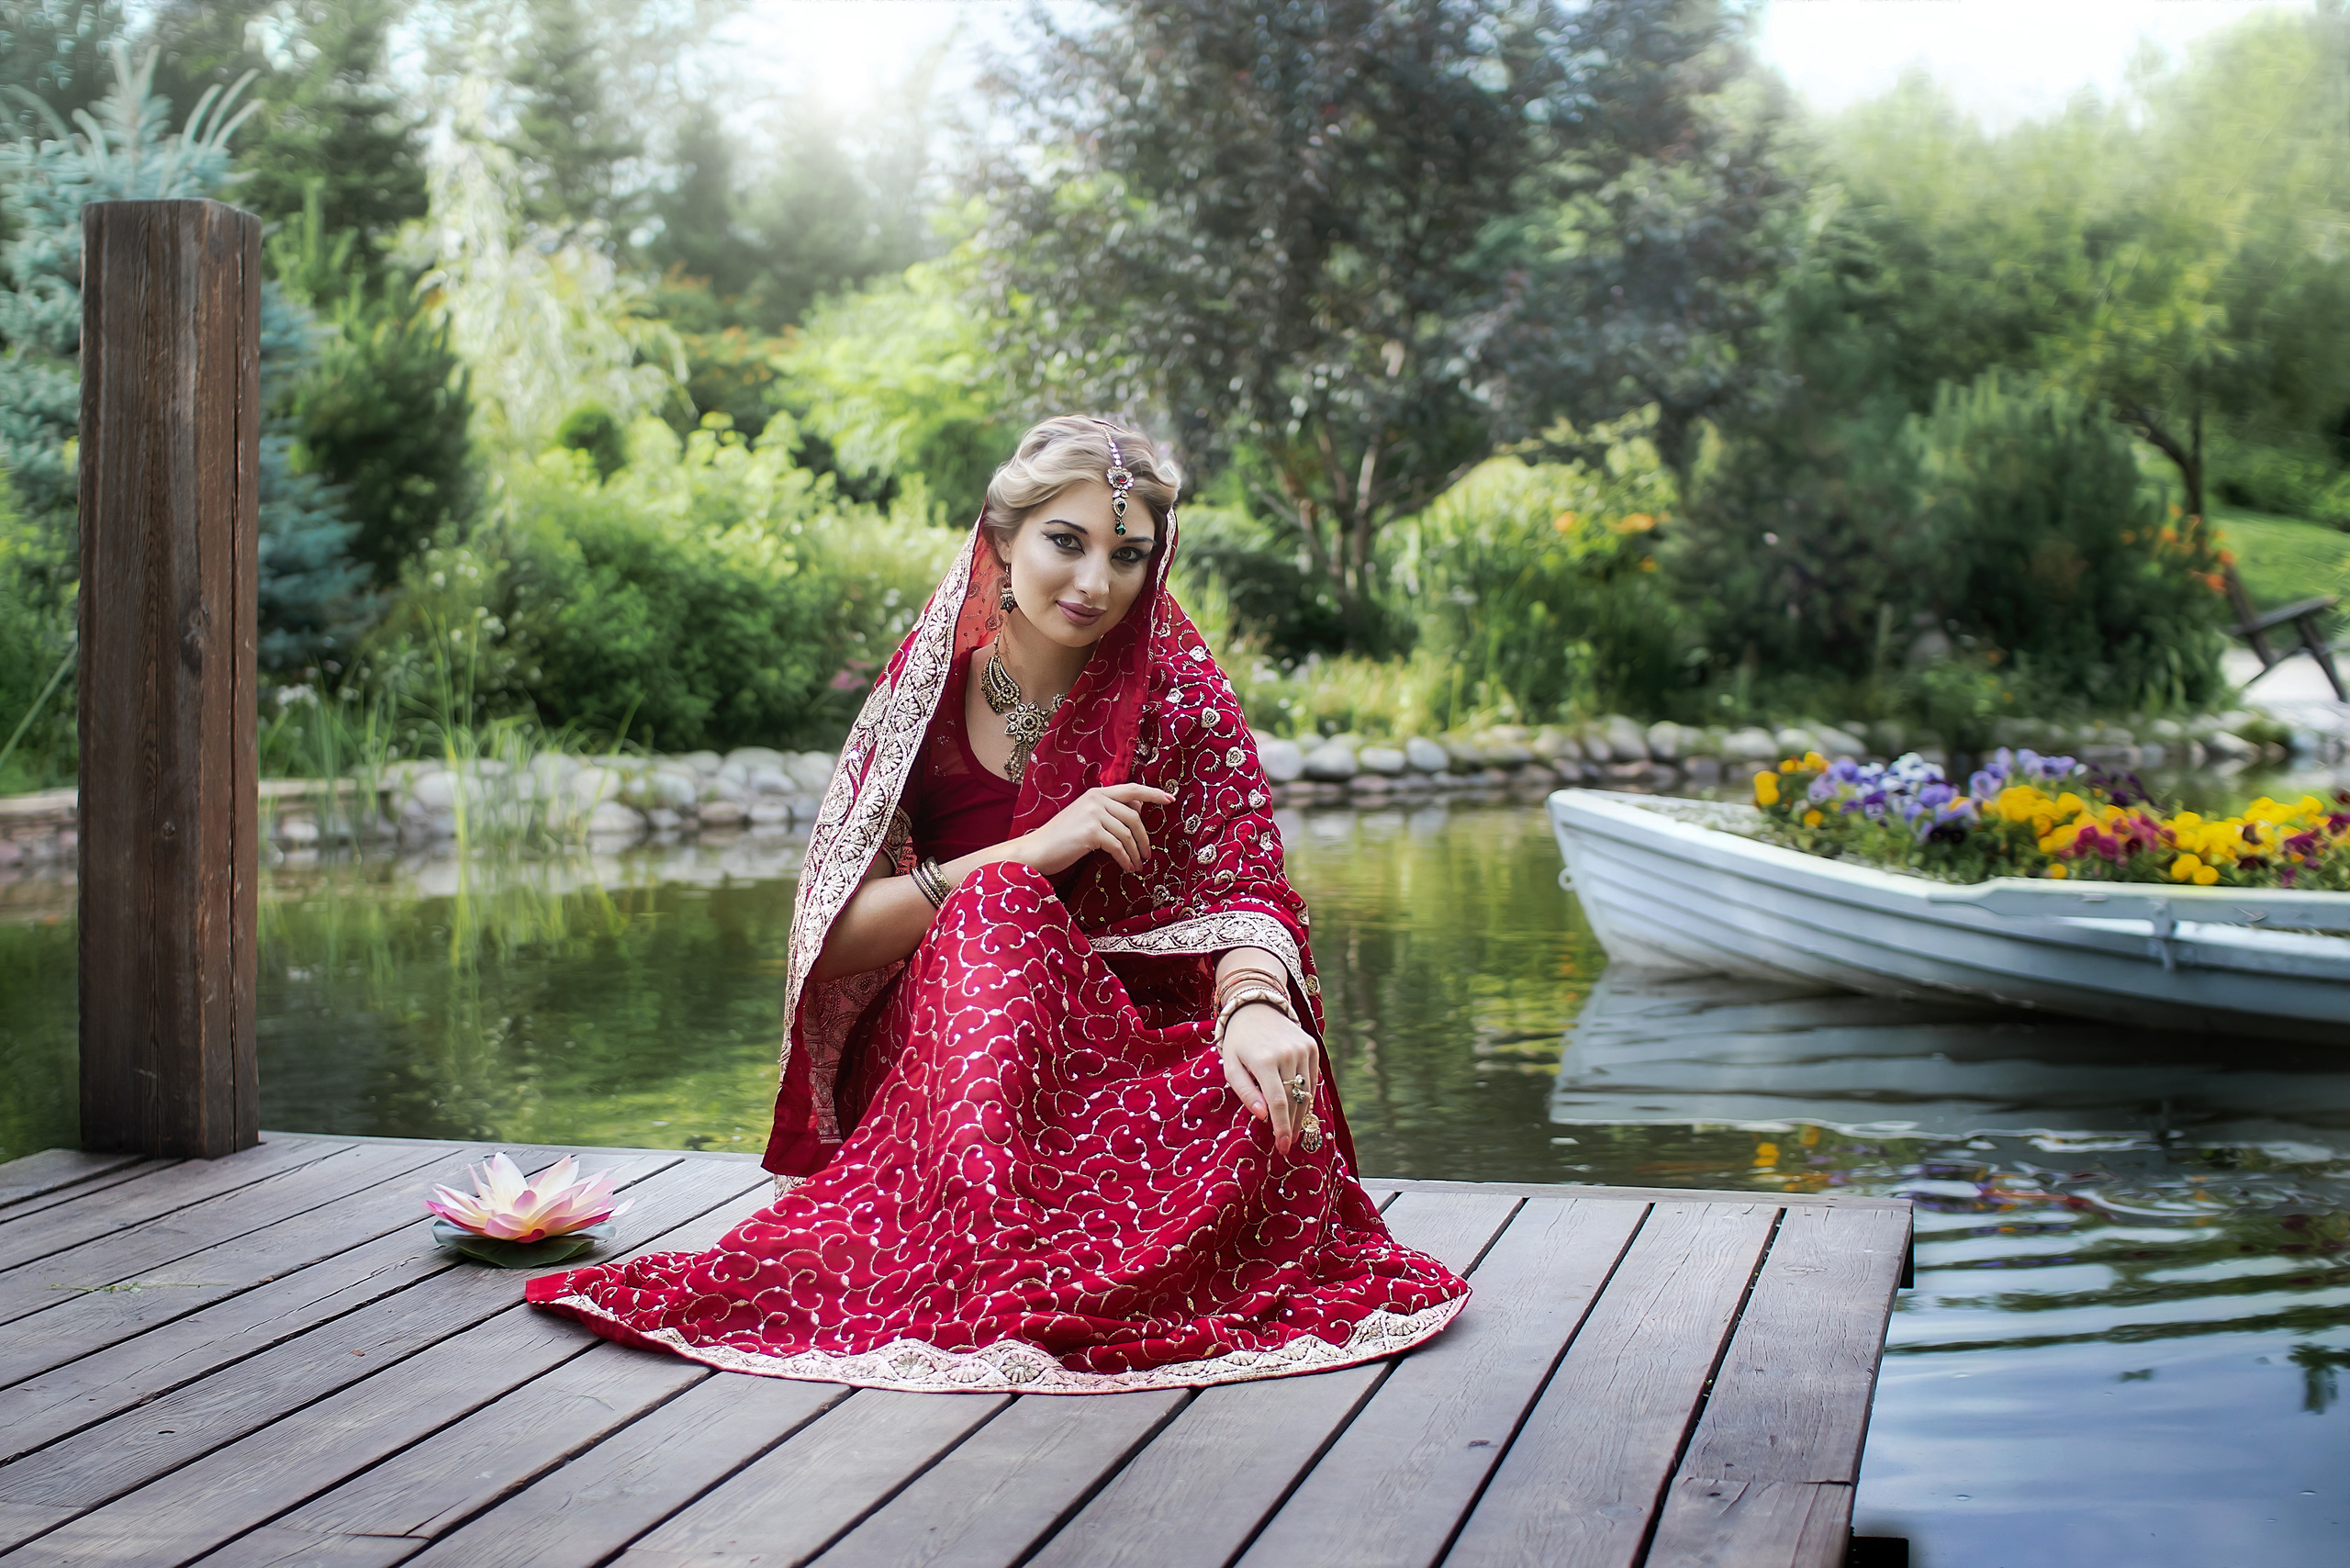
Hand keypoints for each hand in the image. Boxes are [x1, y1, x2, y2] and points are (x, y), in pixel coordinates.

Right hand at [1013, 783, 1173, 875]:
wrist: (1037, 850)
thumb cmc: (1061, 839)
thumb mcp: (1087, 819)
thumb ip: (1109, 812)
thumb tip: (1137, 810)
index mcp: (1096, 793)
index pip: (1131, 789)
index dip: (1153, 793)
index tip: (1170, 799)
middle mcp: (1096, 799)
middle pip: (1134, 817)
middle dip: (1144, 838)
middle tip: (1147, 854)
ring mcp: (1093, 814)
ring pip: (1128, 834)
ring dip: (1135, 852)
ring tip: (1137, 865)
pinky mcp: (1091, 832)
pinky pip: (1118, 847)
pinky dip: (1126, 859)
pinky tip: (1127, 868)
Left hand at [1220, 1001, 1319, 1155]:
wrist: (1255, 1007)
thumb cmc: (1239, 1042)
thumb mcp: (1231, 1067)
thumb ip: (1245, 1092)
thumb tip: (1263, 1116)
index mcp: (1264, 1060)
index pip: (1278, 1102)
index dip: (1282, 1127)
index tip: (1282, 1146)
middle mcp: (1287, 1054)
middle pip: (1295, 1100)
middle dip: (1291, 1125)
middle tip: (1286, 1143)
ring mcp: (1303, 1049)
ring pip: (1306, 1092)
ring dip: (1300, 1113)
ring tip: (1292, 1129)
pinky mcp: (1312, 1046)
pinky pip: (1312, 1079)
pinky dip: (1306, 1095)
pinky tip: (1298, 1106)